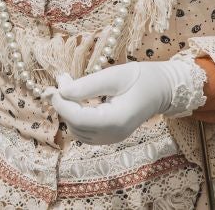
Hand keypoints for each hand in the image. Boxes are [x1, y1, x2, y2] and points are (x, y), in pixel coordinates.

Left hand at [50, 60, 205, 144]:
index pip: (77, 119)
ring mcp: (112, 138)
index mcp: (115, 120)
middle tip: (63, 79)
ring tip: (70, 86)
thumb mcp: (113, 76)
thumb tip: (61, 90)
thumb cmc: (140, 78)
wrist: (162, 89)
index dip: (61, 104)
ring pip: (77, 130)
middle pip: (75, 125)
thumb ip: (86, 85)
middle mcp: (113, 135)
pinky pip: (85, 131)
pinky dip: (76, 116)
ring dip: (68, 110)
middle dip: (63, 104)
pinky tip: (79, 99)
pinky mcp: (110, 136)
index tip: (53, 86)